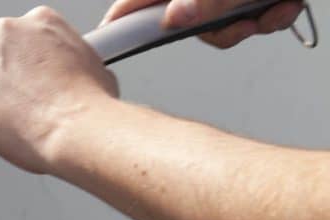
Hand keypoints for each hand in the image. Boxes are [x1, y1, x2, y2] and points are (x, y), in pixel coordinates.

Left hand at [0, 7, 117, 174]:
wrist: (75, 128)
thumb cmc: (89, 104)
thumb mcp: (91, 65)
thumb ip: (68, 59)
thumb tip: (67, 71)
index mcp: (39, 21)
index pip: (17, 38)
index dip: (21, 63)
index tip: (25, 79)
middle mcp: (7, 32)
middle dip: (0, 76)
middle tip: (15, 101)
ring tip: (2, 116)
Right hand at [101, 0, 303, 47]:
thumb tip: (174, 18)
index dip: (124, 18)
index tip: (112, 36)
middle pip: (184, 19)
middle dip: (218, 29)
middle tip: (240, 26)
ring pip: (221, 23)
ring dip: (252, 24)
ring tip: (275, 9)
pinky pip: (250, 16)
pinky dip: (272, 15)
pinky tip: (286, 4)